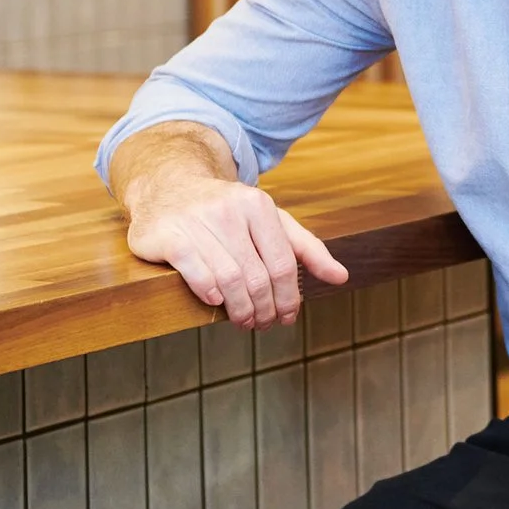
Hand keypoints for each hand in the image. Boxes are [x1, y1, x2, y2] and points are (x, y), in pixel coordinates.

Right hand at [123, 166, 347, 327]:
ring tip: (244, 321)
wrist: (170, 183)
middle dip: (265, 309)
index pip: (283, 264)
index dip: (288, 298)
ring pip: (229, 278)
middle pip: (257, 276)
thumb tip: (340, 277)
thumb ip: (306, 248)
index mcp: (258, 205)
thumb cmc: (226, 211)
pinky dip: (209, 292)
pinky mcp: (168, 234)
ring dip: (240, 309)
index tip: (287, 317)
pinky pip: (195, 271)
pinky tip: (216, 303)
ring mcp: (196, 220)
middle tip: (263, 325)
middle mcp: (229, 209)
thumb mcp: (270, 220)